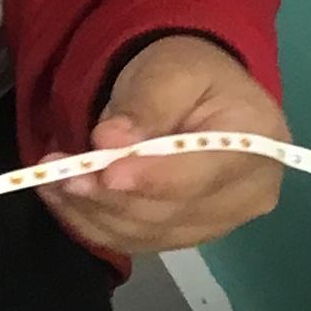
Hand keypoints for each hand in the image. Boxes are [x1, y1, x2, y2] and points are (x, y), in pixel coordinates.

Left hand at [55, 35, 287, 257]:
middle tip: (60, 172)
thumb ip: (146, 102)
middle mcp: (248, 195)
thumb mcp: (170, 68)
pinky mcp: (185, 236)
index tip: (106, 172)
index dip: (152, 178)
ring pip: (147, 233)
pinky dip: (93, 224)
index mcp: (257, 142)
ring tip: (52, 180)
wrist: (195, 93)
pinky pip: (135, 242)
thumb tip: (112, 137)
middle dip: (110, 196)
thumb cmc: (188, 74)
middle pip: (171, 211)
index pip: (202, 174)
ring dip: (93, 211)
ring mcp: (218, 223)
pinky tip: (63, 200)